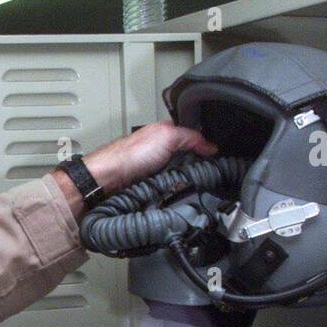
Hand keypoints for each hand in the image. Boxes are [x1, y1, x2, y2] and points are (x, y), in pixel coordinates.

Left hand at [55, 121, 216, 216]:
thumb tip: (211, 147)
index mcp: (165, 133)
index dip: (206, 145)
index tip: (219, 156)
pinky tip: (180, 192)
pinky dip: (175, 190)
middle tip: (209, 173)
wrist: (108, 179)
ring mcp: (156, 169)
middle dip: (198, 165)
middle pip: (189, 158)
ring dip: (187, 180)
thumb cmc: (129, 154)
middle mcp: (161, 150)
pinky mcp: (152, 186)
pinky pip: (171, 187)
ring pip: (181, 174)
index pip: (193, 137)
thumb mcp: (167, 136)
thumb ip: (191, 137)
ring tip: (196, 185)